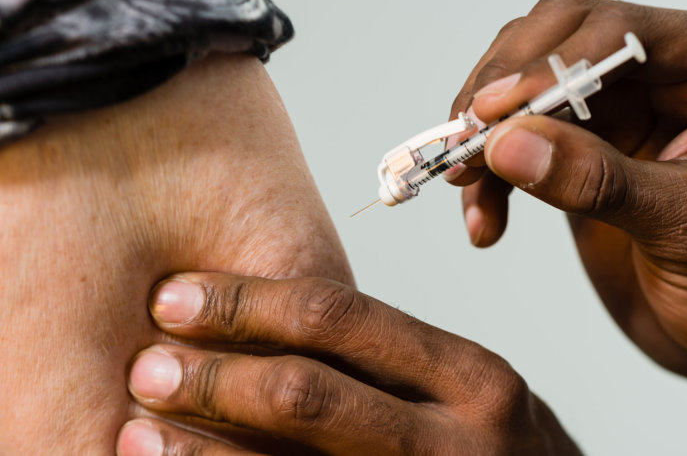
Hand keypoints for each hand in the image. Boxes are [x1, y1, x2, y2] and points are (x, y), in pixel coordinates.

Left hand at [117, 272, 580, 454]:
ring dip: (199, 453)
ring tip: (135, 435)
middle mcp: (456, 442)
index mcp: (474, 379)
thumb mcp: (471, 396)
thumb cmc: (500, 455)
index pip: (339, 318)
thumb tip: (269, 328)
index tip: (178, 296)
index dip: (245, 303)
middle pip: (307, 393)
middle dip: (213, 376)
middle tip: (146, 364)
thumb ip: (395, 365)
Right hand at [447, 0, 686, 416]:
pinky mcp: (584, 141)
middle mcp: (670, 69)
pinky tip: (485, 216)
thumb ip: (601, 182)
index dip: (549, 66)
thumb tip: (510, 144)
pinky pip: (515, 133)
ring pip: (526, 80)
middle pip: (560, 36)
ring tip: (467, 187)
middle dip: (503, 92)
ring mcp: (623, 104)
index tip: (494, 114)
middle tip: (467, 145)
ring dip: (485, 133)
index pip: (621, 30)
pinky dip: (487, 171)